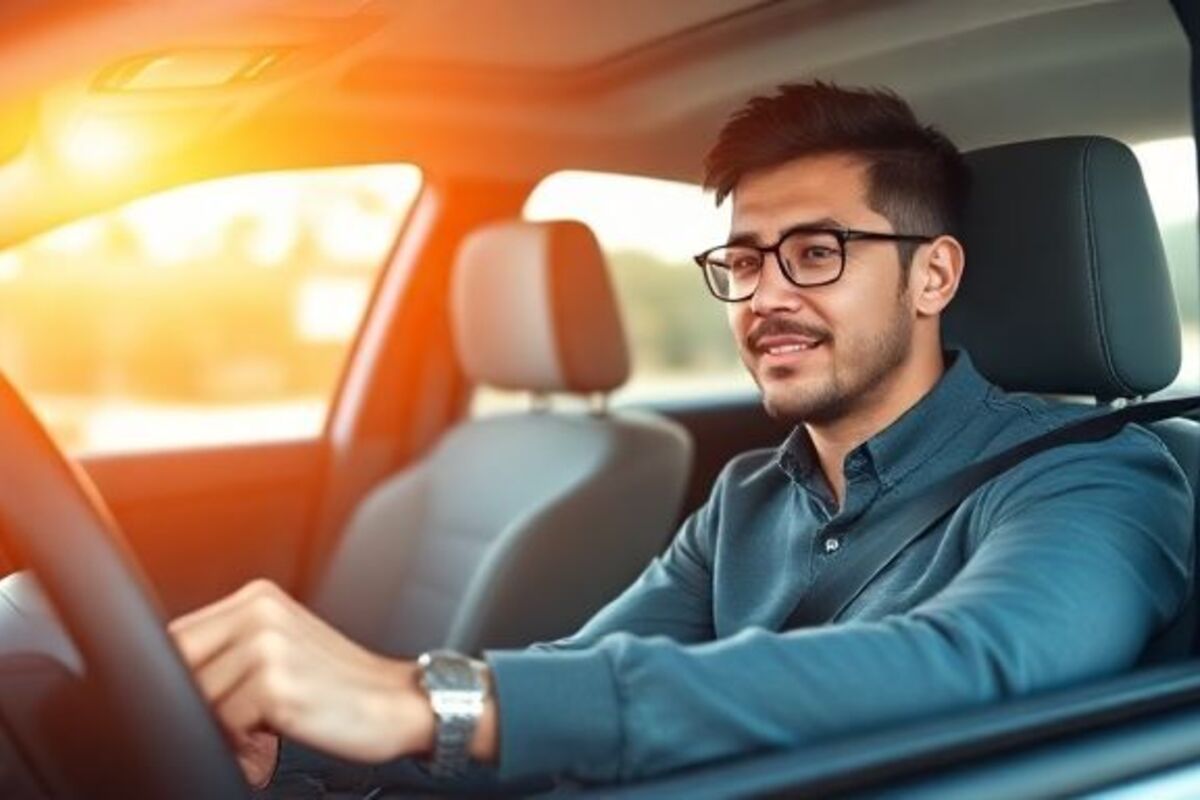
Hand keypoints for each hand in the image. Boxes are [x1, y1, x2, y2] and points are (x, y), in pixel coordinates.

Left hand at [168, 580, 435, 783]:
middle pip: (179, 664)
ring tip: (258, 733)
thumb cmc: (342, 685)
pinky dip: (238, 743)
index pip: (177, 635)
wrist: (400, 703)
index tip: (199, 701)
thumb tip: (174, 674)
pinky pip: (222, 725)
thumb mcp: (284, 646)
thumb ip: (231, 647)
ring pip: (198, 698)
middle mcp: (260, 614)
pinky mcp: (274, 686)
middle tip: (236, 721)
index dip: (178, 677)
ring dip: (219, 726)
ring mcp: (267, 648)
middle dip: (196, 701)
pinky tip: (268, 742)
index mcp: (258, 598)